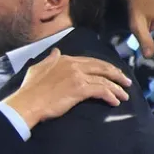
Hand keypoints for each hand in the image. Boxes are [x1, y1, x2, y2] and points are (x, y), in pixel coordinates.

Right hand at [4, 49, 131, 126]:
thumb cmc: (30, 89)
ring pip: (104, 80)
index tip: (112, 72)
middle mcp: (74, 65)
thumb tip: (56, 51)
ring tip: (125, 94)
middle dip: (116, 74)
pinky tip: (115, 101)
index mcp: (65, 60)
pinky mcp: (80, 89)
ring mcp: (78, 77)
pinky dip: (110, 95)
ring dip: (117, 88)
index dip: (103, 67)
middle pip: (101, 68)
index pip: (90, 61)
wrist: (28, 102)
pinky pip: (101, 90)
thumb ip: (50, 59)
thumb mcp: (38, 68)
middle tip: (125, 81)